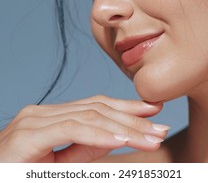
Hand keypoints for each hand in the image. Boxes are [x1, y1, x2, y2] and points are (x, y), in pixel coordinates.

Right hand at [0, 95, 168, 161]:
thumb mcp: (60, 161)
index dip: (126, 107)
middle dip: (132, 116)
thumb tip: (117, 135)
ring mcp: (35, 120)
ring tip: (151, 135)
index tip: (152, 111)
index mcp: (51, 116)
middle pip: (97, 108)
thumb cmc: (22, 173)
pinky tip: (122, 138)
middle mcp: (43, 112)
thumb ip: (86, 146)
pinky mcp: (29, 134)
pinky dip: (99, 134)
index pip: (95, 105)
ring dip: (124, 126)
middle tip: (160, 125)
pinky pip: (71, 129)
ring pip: (89, 116)